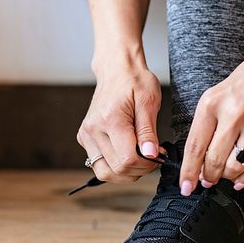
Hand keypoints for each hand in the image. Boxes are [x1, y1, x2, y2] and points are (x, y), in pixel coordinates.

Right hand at [77, 56, 162, 183]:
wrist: (116, 69)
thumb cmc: (135, 81)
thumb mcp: (149, 101)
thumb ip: (148, 130)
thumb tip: (150, 155)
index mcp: (110, 119)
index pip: (127, 159)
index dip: (147, 164)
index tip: (158, 155)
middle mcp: (93, 129)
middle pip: (116, 169)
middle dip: (138, 170)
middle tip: (152, 157)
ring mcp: (86, 135)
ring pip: (104, 172)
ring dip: (125, 172)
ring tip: (140, 158)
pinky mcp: (84, 138)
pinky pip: (99, 164)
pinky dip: (115, 165)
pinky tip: (127, 153)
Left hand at [178, 29, 243, 194]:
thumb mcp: (215, 96)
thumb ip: (206, 126)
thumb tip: (198, 161)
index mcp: (212, 104)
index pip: (194, 147)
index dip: (188, 172)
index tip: (185, 187)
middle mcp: (233, 115)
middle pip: (213, 161)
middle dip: (207, 177)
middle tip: (207, 180)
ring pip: (235, 167)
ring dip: (226, 177)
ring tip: (224, 174)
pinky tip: (241, 180)